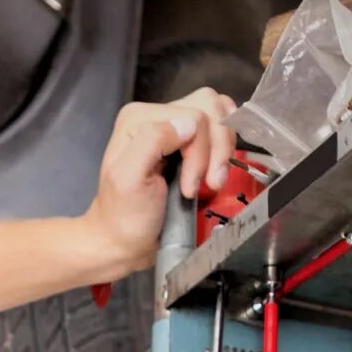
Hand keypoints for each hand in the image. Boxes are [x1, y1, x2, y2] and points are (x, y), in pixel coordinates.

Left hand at [76, 87, 240, 272]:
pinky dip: (226, 147)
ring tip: (211, 183)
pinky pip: (220, 128)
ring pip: (220, 116)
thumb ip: (153, 140)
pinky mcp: (190, 142)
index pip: (194, 116)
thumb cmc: (125, 216)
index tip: (189, 189)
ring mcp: (175, 128)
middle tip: (207, 185)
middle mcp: (157, 115)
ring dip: (223, 152)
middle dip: (215, 151)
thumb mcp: (128, 178)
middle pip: (210, 111)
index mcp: (139, 117)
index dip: (200, 154)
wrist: (126, 240)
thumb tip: (190, 122)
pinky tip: (217, 169)